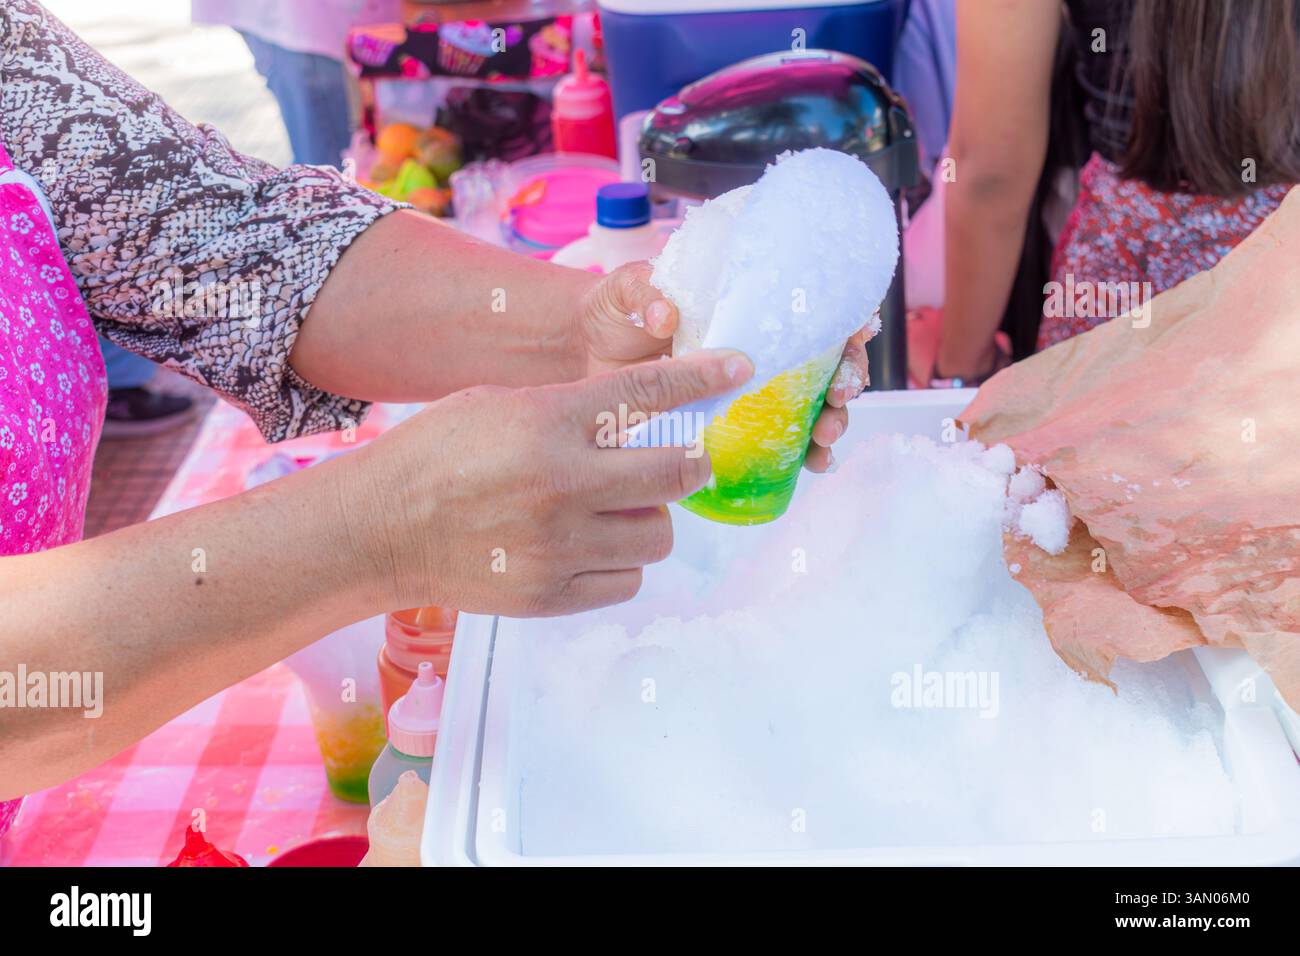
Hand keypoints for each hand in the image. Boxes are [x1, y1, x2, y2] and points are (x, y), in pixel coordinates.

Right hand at [345, 348, 753, 616]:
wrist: (377, 531)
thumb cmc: (435, 456)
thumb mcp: (498, 404)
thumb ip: (571, 410)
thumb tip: (639, 416)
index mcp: (548, 421)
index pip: (649, 393)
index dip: (705, 377)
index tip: (739, 370)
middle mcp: (563, 482)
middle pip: (679, 473)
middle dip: (692, 462)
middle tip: (682, 461)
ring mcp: (559, 545)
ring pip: (660, 535)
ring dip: (650, 519)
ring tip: (615, 511)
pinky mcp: (552, 594)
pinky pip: (627, 580)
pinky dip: (620, 563)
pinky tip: (589, 547)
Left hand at [576, 262, 872, 472]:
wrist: (587, 360)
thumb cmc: (613, 315)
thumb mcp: (623, 291)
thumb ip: (643, 292)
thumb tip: (666, 316)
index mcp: (748, 302)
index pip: (814, 303)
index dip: (846, 315)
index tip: (857, 331)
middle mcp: (761, 344)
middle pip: (828, 358)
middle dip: (846, 378)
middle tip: (838, 397)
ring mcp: (753, 387)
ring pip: (815, 403)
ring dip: (831, 422)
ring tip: (823, 439)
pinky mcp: (736, 424)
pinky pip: (784, 441)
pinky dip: (805, 454)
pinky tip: (811, 465)